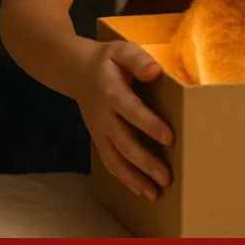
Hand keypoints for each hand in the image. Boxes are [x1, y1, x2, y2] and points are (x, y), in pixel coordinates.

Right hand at [76, 39, 173, 200]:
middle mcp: (103, 116)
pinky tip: (142, 190)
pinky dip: (125, 179)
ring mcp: (99, 131)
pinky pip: (110, 163)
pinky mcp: (99, 140)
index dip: (150, 125)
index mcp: (111, 92)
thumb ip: (138, 59)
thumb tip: (155, 71)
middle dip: (145, 163)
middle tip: (167, 177)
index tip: (170, 139)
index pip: (132, 111)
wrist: (75, 70)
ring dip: (135, 179)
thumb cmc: (106, 60)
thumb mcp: (121, 50)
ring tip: (155, 194)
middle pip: (124, 143)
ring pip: (115, 160)